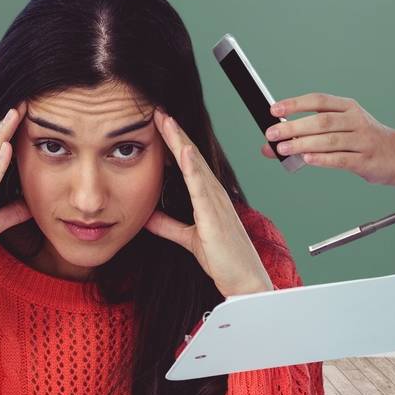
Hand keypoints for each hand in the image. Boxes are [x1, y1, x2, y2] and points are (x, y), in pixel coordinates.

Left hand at [145, 109, 270, 297]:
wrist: (245, 283)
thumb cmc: (225, 261)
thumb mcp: (190, 239)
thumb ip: (169, 226)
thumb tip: (149, 217)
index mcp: (209, 197)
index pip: (188, 163)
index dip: (175, 142)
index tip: (160, 124)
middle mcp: (214, 193)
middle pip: (192, 156)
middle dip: (175, 133)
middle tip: (158, 111)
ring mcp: (216, 202)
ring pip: (195, 165)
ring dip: (181, 141)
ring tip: (166, 121)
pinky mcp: (214, 216)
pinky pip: (201, 188)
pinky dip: (193, 168)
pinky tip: (185, 151)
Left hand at [261, 94, 394, 185]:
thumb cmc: (364, 139)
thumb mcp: (341, 129)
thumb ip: (307, 134)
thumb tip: (269, 146)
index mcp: (348, 107)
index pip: (319, 100)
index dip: (295, 104)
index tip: (274, 110)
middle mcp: (356, 120)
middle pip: (322, 120)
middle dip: (294, 126)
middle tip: (273, 133)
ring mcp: (363, 140)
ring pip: (330, 140)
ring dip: (304, 144)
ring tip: (283, 148)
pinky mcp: (366, 160)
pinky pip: (341, 159)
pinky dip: (322, 159)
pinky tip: (307, 159)